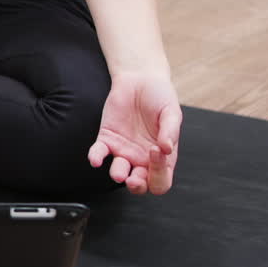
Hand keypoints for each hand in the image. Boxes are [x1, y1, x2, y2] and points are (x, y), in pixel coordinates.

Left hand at [88, 72, 181, 194]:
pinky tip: (96, 159)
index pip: (161, 180)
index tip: (157, 152)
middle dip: (138, 186)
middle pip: (140, 184)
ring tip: (119, 172)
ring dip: (118, 174)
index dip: (159, 174)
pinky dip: (96, 157)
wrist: (140, 80)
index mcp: (162, 156)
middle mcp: (142, 157)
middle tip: (135, 179)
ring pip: (119, 172)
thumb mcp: (172, 112)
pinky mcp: (107, 138)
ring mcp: (124, 149)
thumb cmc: (160, 98)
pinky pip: (99, 153)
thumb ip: (170, 130)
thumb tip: (167, 148)